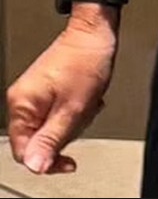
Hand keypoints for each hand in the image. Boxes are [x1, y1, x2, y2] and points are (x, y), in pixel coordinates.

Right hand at [6, 18, 116, 174]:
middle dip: (63, 135)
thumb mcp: (72, 109)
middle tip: (80, 119)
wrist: (95, 33)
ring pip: (50, 128)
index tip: (67, 161)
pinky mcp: (47, 89)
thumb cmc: (85, 62)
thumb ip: (51, 139)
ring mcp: (34, 93)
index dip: (46, 159)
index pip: (24, 151)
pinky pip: (57, 114)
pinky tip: (84, 99)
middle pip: (38, 139)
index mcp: (22, 104)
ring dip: (72, 122)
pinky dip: (73, 112)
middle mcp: (23, 99)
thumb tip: (35, 165)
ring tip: (84, 105)